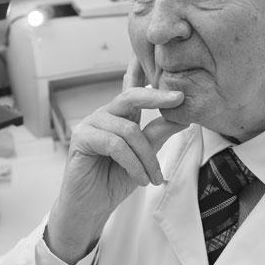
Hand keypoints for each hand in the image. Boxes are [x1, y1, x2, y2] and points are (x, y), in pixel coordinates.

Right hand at [45, 57, 187, 264]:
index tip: (156, 56)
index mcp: (120, 116)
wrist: (91, 208)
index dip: (140, 68)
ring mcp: (90, 124)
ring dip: (147, 157)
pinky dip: (133, 163)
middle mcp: (105, 115)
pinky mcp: (81, 138)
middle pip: (130, 96)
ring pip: (128, 130)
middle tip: (179, 98)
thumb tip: (182, 117)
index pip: (131, 87)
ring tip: (154, 177)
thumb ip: (158, 135)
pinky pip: (115, 144)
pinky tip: (139, 178)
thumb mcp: (144, 157)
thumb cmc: (114, 180)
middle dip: (156, 96)